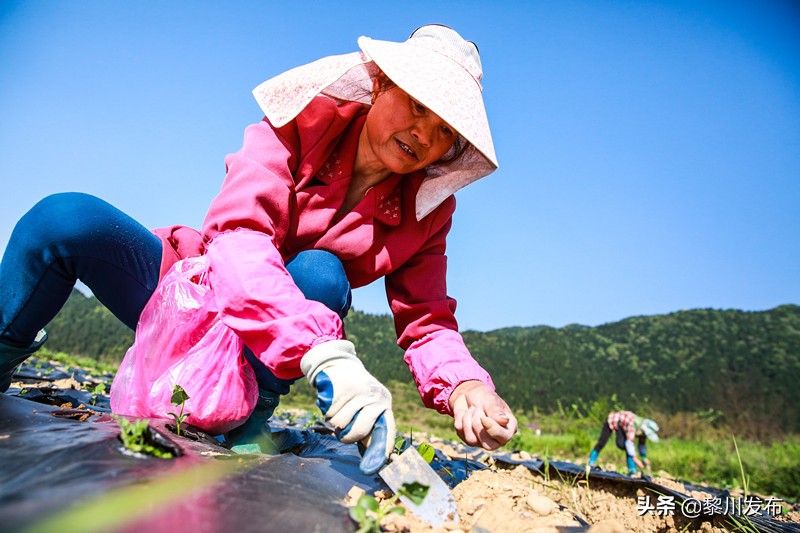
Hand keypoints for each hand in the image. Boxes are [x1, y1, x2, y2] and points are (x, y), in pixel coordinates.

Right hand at [301, 340, 395, 474]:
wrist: (339, 363)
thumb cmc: (354, 392)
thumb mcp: (367, 404)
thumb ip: (370, 425)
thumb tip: (372, 455)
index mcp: (384, 404)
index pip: (387, 430)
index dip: (382, 449)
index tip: (376, 466)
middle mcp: (375, 398)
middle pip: (359, 431)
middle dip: (346, 436)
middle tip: (342, 431)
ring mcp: (359, 392)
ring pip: (341, 423)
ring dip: (334, 422)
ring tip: (338, 410)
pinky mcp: (343, 388)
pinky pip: (330, 413)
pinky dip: (327, 412)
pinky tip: (333, 401)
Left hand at [449, 380, 517, 449]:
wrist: (467, 394)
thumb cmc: (483, 395)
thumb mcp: (490, 399)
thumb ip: (496, 410)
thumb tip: (504, 421)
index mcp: (509, 427)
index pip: (504, 437)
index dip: (492, 429)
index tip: (483, 417)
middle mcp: (497, 438)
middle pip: (488, 445)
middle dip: (477, 426)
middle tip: (476, 409)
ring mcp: (482, 441)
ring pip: (471, 440)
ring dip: (468, 420)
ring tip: (472, 409)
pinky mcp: (469, 439)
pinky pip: (461, 434)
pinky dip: (461, 419)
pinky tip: (465, 412)